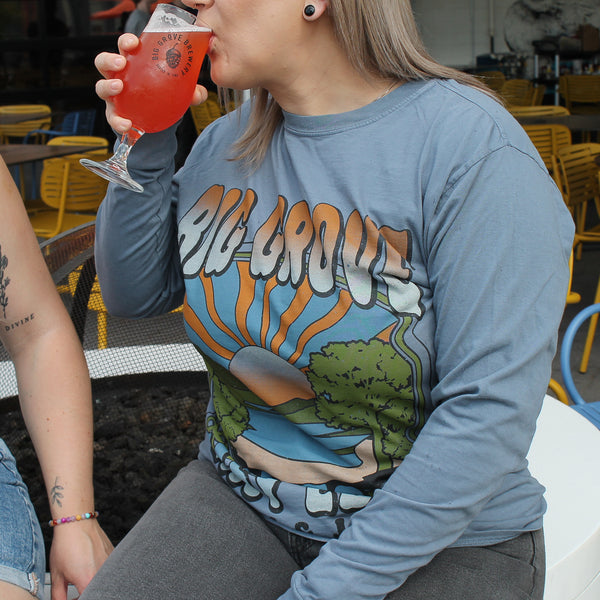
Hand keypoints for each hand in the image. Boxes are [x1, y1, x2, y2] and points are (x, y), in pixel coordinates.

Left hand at [49, 520, 112, 599]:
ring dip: (92, 582)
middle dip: (85, 593)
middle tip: (75, 587)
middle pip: (96, 591)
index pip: (85, 599)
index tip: (71, 598)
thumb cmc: (66, 545)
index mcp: (87, 582)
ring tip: (81, 573)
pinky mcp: (113, 555)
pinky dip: (98, 571)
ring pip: (102, 581)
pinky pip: (108, 570)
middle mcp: (102, 574)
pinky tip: (89, 563)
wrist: (77, 522)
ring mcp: (110, 564)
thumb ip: (58, 596)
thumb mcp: (57, 575)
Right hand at [94, 33, 208, 134]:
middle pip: (104, 62)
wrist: (159, 123)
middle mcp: (119, 76)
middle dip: (109, 60)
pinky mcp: (115, 114)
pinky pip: (112, 117)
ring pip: (100, 87)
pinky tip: (127, 124)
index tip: (133, 43)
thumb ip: (191, 91)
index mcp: (134, 64)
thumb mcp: (179, 92)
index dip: (126, 42)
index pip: (125, 47)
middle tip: (121, 63)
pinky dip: (118, 121)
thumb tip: (198, 93)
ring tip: (118, 88)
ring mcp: (114, 96)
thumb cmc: (164, 97)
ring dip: (107, 86)